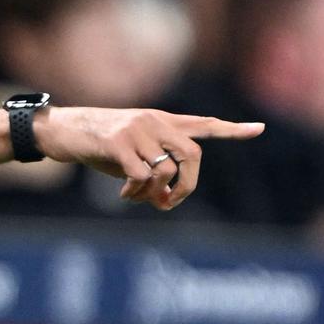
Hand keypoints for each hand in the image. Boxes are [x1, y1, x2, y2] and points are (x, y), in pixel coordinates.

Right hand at [33, 107, 263, 210]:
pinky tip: (124, 195)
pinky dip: (137, 192)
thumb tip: (165, 200)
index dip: (232, 129)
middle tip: (170, 202)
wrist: (63, 131)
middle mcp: (155, 121)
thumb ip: (153, 174)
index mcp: (161, 122)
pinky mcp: (118, 143)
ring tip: (138, 198)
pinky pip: (141, 175)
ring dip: (156, 192)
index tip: (259, 129)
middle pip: (193, 154)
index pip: (203, 124)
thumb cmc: (96, 145)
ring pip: (166, 169)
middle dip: (188, 185)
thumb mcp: (129, 157)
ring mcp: (137, 130)